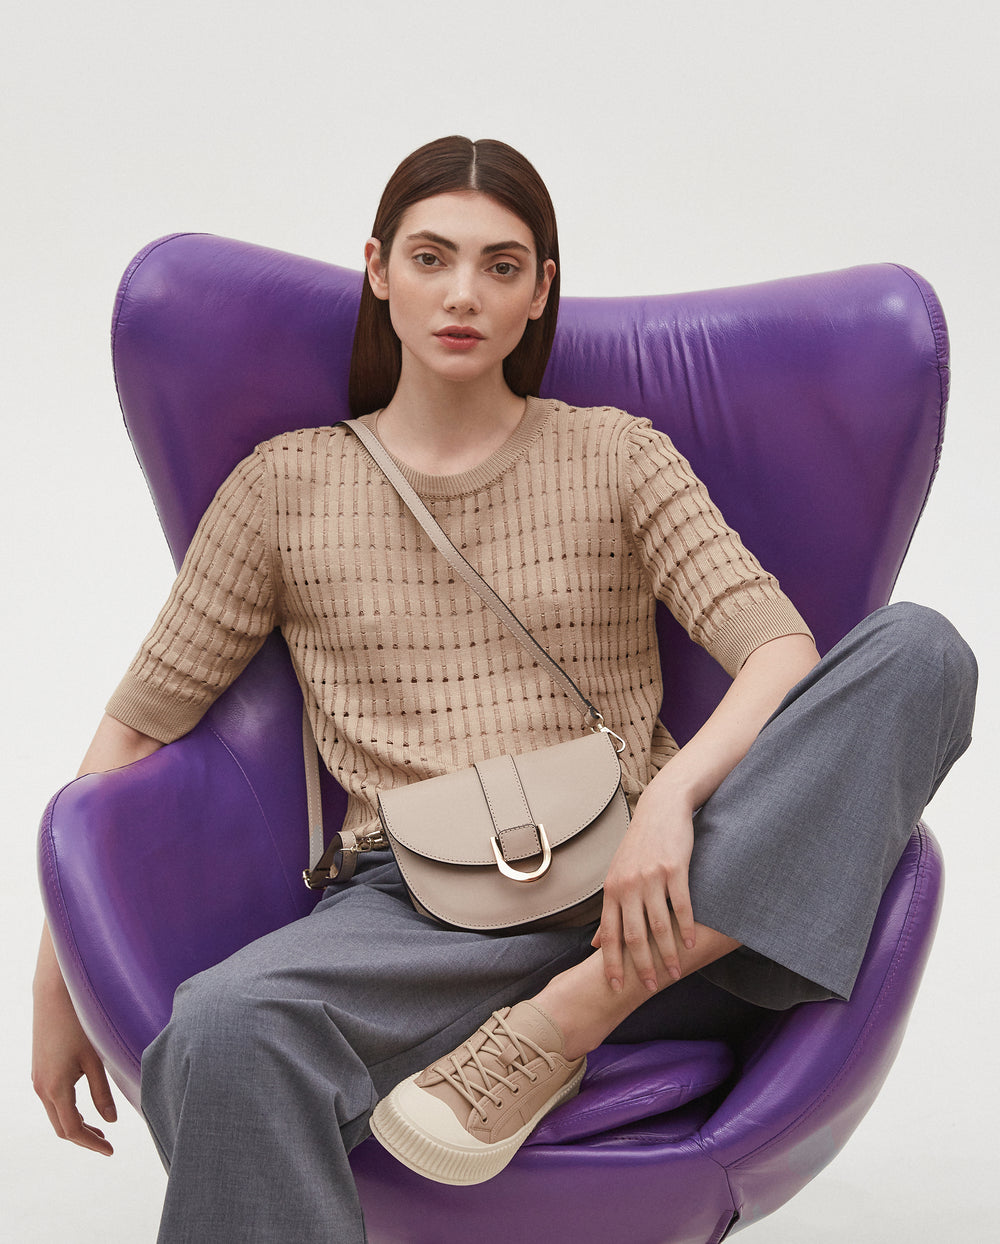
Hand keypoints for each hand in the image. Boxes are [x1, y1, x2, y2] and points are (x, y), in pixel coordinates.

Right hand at [32, 927, 116, 1155]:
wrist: (54, 993)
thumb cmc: (79, 1022)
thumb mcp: (95, 1058)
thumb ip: (102, 1092)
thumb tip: (110, 1120)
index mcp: (55, 1088)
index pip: (72, 1129)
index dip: (91, 1143)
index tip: (110, 1151)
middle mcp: (41, 1087)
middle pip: (61, 1126)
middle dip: (83, 1137)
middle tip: (107, 1144)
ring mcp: (38, 1078)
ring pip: (55, 1113)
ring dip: (76, 1123)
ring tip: (100, 1128)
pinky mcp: (40, 1068)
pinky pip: (52, 1099)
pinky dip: (68, 1109)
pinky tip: (86, 1105)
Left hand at [592, 784, 695, 993]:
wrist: (661, 810)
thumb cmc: (639, 846)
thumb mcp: (617, 876)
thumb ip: (609, 911)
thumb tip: (595, 943)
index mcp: (612, 889)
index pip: (609, 933)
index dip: (611, 962)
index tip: (615, 986)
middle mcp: (628, 885)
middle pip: (633, 935)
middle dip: (641, 965)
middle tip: (650, 987)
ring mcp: (651, 877)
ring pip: (659, 925)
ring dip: (667, 953)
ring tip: (674, 972)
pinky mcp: (674, 869)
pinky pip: (681, 906)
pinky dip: (686, 928)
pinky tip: (691, 944)